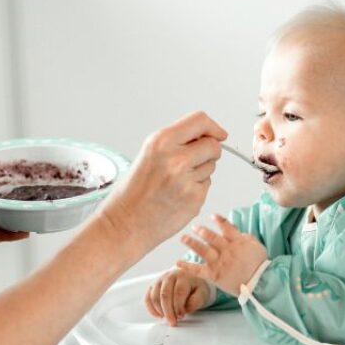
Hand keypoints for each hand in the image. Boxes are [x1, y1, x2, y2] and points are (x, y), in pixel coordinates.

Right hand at [102, 111, 226, 257]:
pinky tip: (178, 195)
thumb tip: (205, 136)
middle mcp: (175, 159)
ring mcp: (186, 180)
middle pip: (213, 145)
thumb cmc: (133, 192)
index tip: (219, 133)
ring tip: (177, 182)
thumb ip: (177, 142)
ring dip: (201, 171)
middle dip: (208, 152)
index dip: (213, 127)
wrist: (126, 223)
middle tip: (192, 161)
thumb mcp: (149, 154)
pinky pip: (207, 185)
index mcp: (161, 141)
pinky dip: (197, 189)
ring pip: (211, 166)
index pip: (200, 121)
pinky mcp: (194, 198)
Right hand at [145, 269, 211, 326]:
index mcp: (183, 276)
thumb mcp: (202, 294)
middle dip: (168, 311)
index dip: (179, 306)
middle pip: (164, 294)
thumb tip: (184, 309)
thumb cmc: (196, 289)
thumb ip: (195, 301)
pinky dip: (151, 309)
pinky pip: (147, 298)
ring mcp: (159, 280)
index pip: (178, 292)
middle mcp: (169, 275)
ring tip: (168, 318)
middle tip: (172, 322)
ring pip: (154, 296)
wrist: (189, 281)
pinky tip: (159, 316)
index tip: (181, 316)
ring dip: (160, 310)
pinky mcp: (152, 286)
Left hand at [176, 214, 267, 295]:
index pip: (226, 227)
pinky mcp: (213, 275)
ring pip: (202, 250)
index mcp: (237, 242)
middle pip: (211, 237)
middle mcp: (227, 250)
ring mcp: (219, 263)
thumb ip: (244, 237)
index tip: (212, 216)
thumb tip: (236, 230)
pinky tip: (177, 262)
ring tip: (183, 238)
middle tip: (194, 227)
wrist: (260, 283)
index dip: (219, 220)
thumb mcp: (256, 246)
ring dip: (191, 243)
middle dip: (201, 231)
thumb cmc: (260, 265)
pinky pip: (197, 270)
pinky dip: (187, 266)